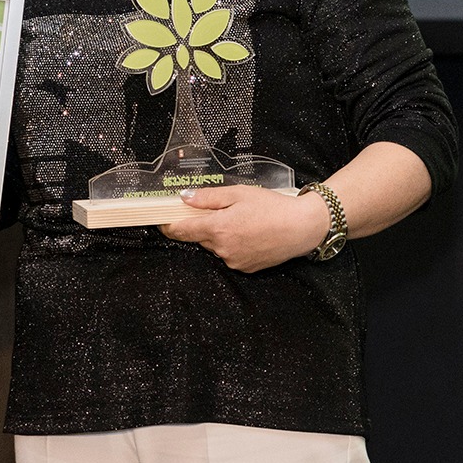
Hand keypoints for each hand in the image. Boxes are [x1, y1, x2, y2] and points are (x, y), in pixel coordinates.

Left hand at [159, 184, 330, 272]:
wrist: (301, 228)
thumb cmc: (272, 207)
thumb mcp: (239, 193)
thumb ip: (209, 198)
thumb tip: (184, 198)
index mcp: (218, 228)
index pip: (182, 231)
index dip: (169, 226)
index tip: (161, 222)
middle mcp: (222, 249)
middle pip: (200, 238)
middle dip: (202, 226)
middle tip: (218, 212)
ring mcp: (234, 261)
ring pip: (215, 247)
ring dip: (219, 236)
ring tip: (241, 221)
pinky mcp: (246, 268)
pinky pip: (230, 255)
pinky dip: (233, 245)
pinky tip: (249, 234)